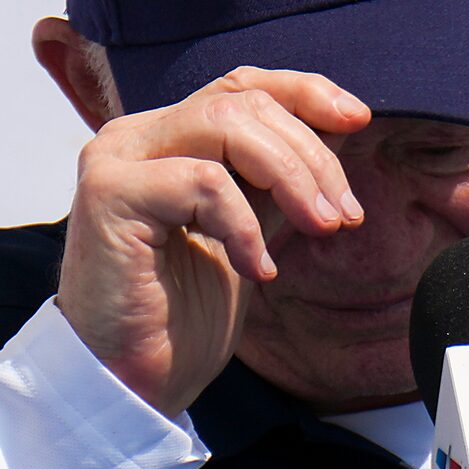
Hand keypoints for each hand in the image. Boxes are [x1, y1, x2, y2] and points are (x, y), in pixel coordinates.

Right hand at [57, 68, 368, 414]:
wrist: (132, 382)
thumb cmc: (182, 317)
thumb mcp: (247, 231)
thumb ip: (271, 181)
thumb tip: (334, 132)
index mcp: (164, 139)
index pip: (240, 86)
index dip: (304, 92)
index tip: (358, 119)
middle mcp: (134, 137)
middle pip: (241, 102)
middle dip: (310, 153)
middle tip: (343, 214)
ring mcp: (116, 159)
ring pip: (224, 124)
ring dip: (291, 176)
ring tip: (320, 228)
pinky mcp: (109, 193)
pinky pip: (203, 181)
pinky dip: (245, 224)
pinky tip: (257, 268)